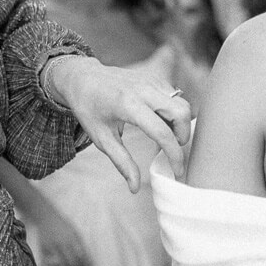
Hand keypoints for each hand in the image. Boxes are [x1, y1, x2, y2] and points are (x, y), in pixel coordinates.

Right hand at [36, 201, 89, 265]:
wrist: (46, 217)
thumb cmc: (63, 224)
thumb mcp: (74, 231)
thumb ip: (80, 244)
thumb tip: (87, 259)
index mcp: (72, 238)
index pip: (82, 256)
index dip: (86, 265)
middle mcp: (63, 243)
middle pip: (72, 262)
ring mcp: (53, 247)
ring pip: (62, 265)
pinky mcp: (44, 250)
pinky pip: (51, 264)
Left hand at [50, 56, 191, 190]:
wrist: (82, 78)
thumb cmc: (89, 109)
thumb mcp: (102, 138)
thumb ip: (122, 162)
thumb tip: (134, 188)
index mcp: (128, 105)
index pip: (162, 132)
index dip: (174, 155)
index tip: (177, 171)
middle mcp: (143, 90)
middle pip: (182, 112)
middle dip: (184, 136)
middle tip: (173, 151)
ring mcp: (150, 81)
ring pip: (182, 103)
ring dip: (180, 124)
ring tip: (164, 138)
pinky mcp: (154, 79)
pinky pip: (174, 97)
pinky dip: (174, 113)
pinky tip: (160, 124)